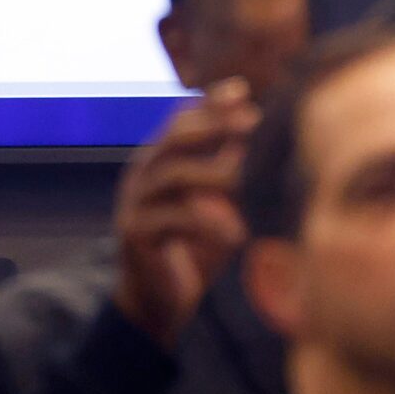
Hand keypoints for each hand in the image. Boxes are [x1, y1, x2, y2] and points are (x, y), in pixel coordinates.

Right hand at [111, 79, 258, 347]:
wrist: (158, 303)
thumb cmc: (194, 249)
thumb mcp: (217, 206)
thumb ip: (228, 172)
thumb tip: (260, 136)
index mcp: (160, 162)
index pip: (182, 120)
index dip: (210, 103)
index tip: (244, 90)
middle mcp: (142, 176)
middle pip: (174, 137)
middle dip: (214, 124)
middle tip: (253, 121)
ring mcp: (134, 203)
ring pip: (173, 174)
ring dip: (215, 173)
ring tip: (249, 179)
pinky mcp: (134, 234)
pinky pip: (172, 220)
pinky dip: (207, 222)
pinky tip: (236, 233)